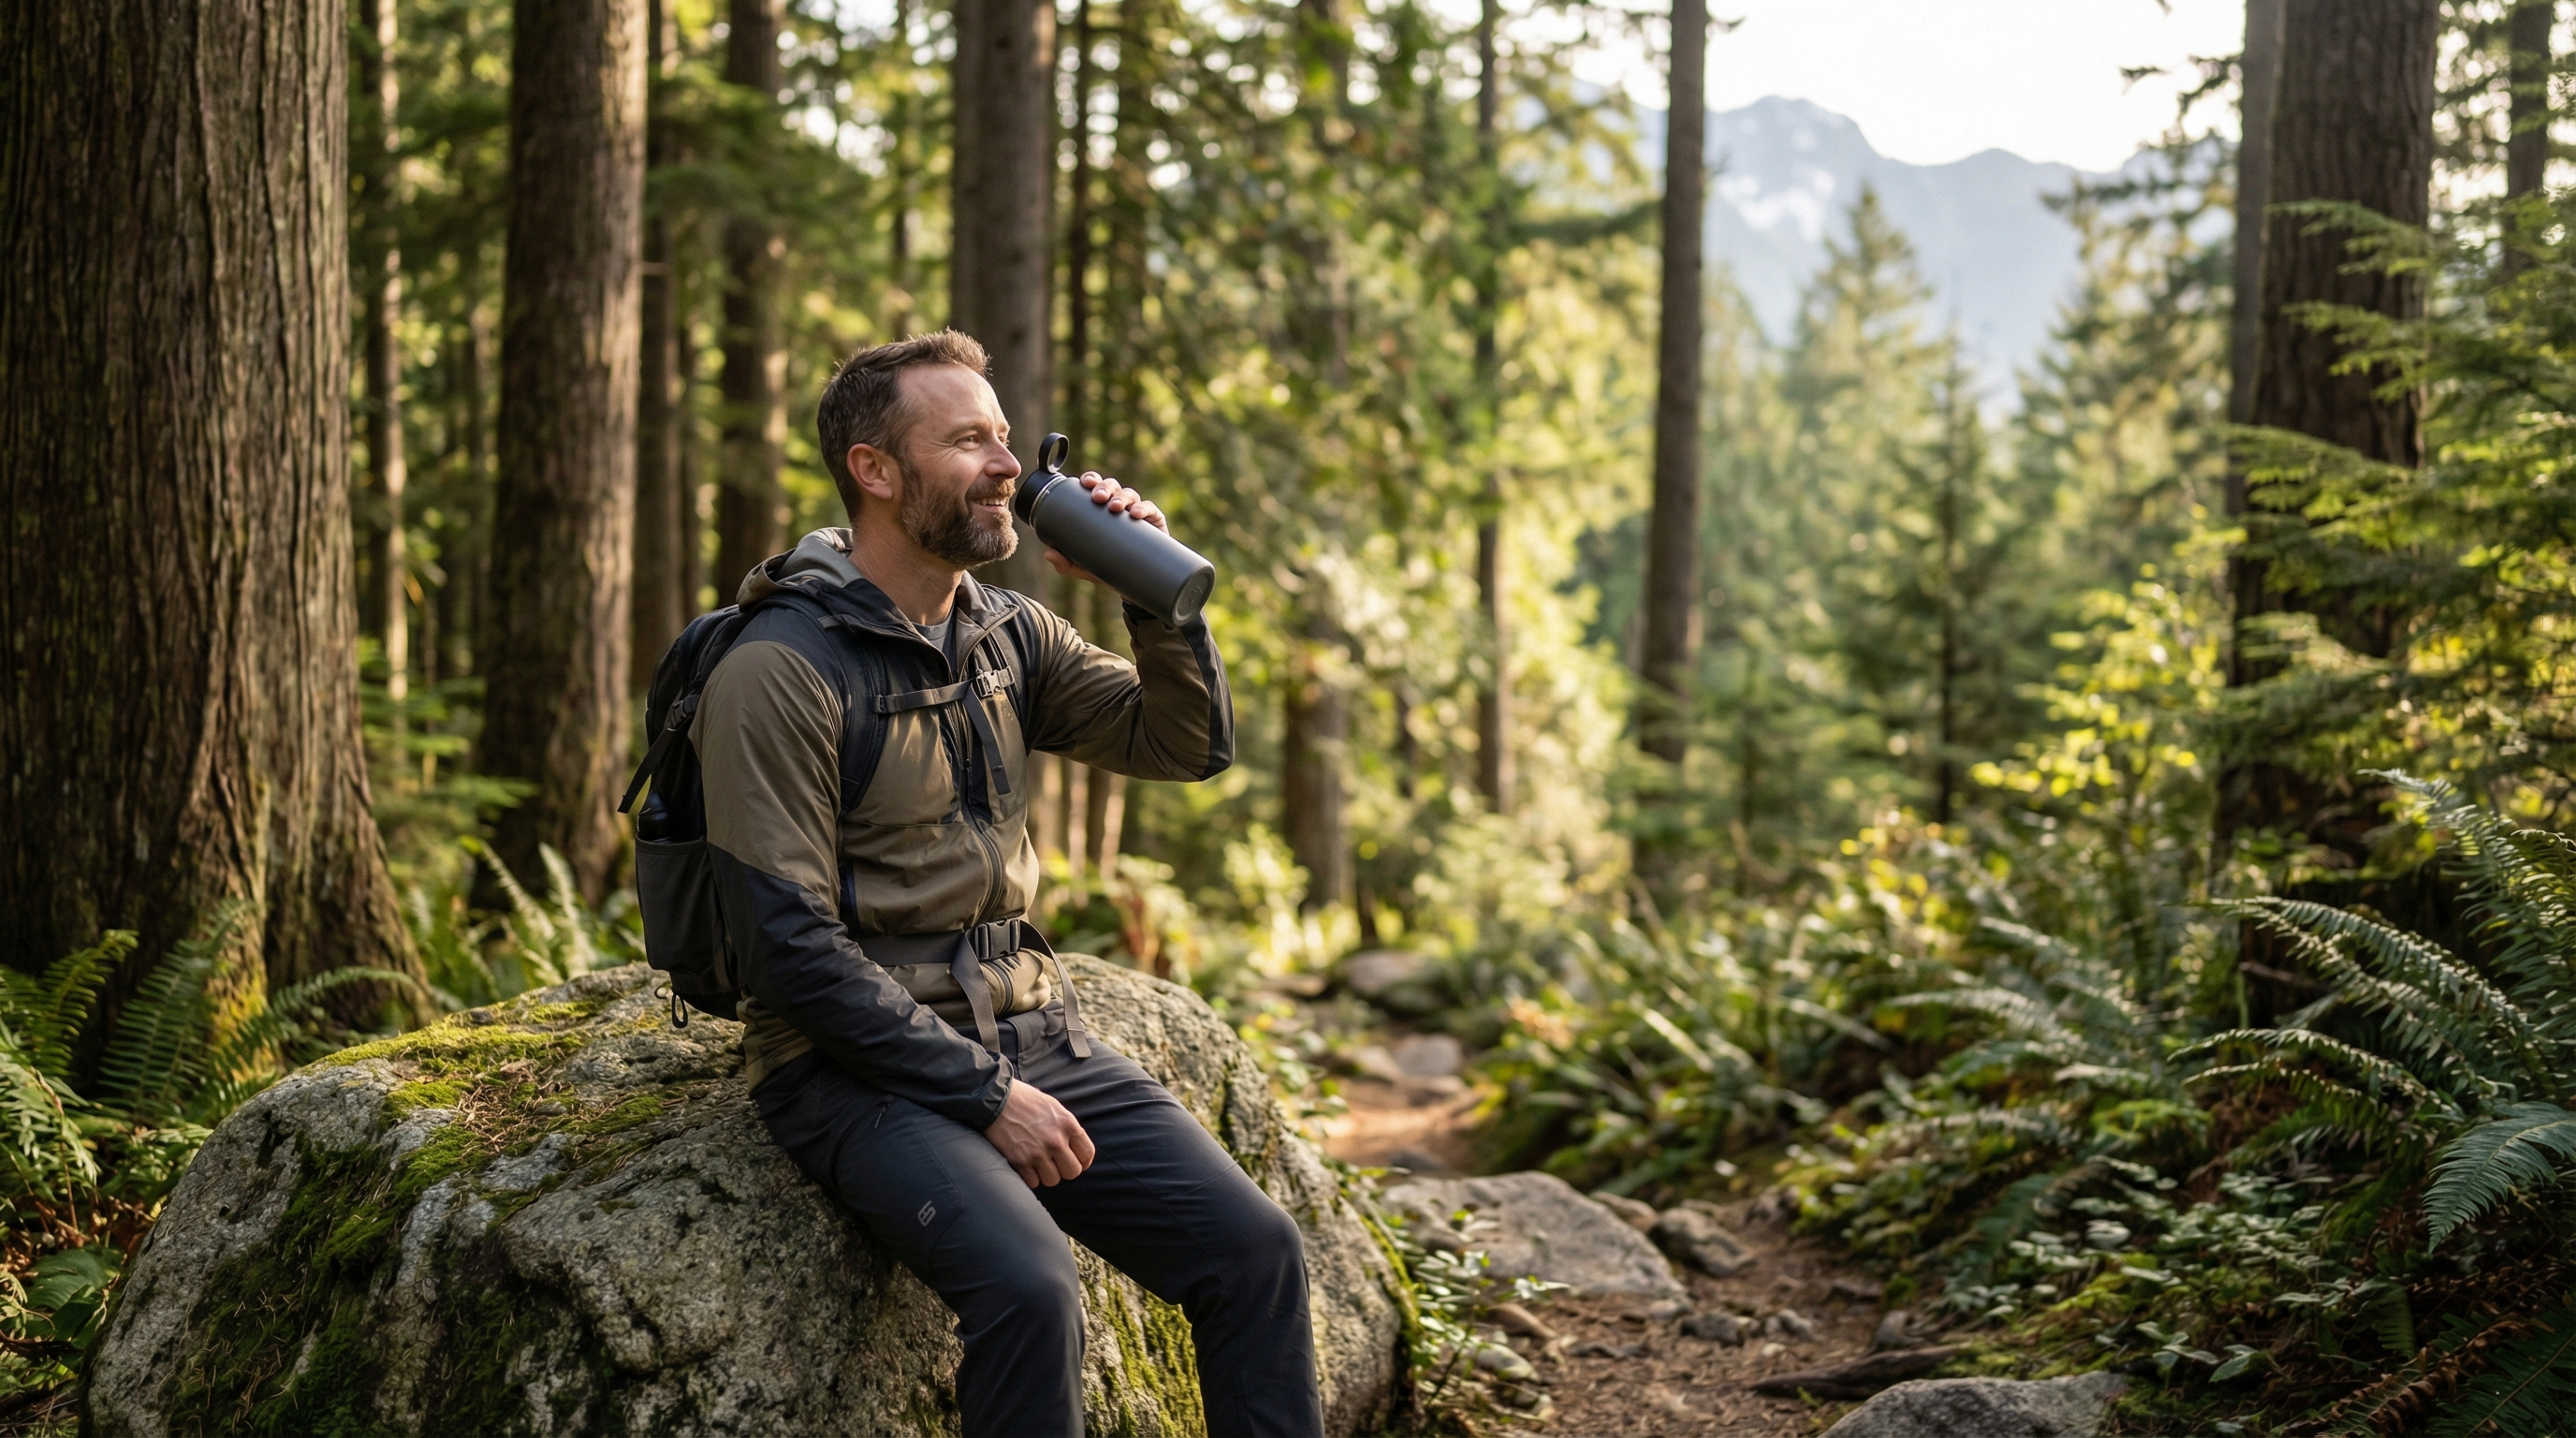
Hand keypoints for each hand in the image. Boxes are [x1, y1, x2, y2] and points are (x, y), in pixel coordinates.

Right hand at [983, 1078, 1095, 1186]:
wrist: (995, 1099)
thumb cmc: (1024, 1100)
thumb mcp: (1054, 1107)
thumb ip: (1067, 1127)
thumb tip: (1075, 1148)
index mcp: (1068, 1124)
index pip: (1087, 1154)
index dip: (1083, 1161)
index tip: (1076, 1161)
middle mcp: (1056, 1141)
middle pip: (1073, 1172)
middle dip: (1064, 1169)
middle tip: (1055, 1163)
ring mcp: (1038, 1153)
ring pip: (1053, 1180)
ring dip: (1046, 1174)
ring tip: (1038, 1162)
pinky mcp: (1020, 1161)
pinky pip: (1034, 1182)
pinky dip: (1030, 1176)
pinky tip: (1026, 1164)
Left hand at [1043, 471, 1167, 583]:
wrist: (1137, 586)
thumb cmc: (1110, 570)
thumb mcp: (1086, 567)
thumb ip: (1067, 563)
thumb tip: (1048, 553)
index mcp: (1101, 510)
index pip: (1096, 487)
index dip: (1091, 480)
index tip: (1085, 483)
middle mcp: (1119, 507)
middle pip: (1112, 486)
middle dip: (1104, 487)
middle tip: (1098, 497)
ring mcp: (1138, 513)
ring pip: (1130, 494)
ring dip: (1121, 497)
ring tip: (1115, 507)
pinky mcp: (1155, 523)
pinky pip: (1151, 510)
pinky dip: (1144, 508)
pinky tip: (1136, 514)